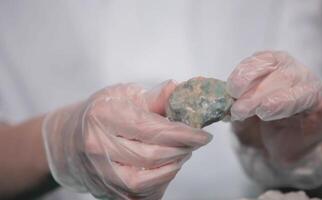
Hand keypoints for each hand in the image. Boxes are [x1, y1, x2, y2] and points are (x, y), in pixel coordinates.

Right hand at [42, 80, 211, 199]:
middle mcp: (98, 147)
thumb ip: (154, 98)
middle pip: (153, 156)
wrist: (68, 140)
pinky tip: (166, 167)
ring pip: (149, 180)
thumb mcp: (123, 95)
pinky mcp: (106, 191)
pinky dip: (161, 181)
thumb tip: (181, 91)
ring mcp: (100, 173)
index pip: (152, 129)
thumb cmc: (99, 114)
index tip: (202, 134)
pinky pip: (142, 194)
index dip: (183, 134)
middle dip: (182, 149)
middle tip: (195, 141)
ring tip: (180, 152)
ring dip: (173, 166)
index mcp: (104, 117)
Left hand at [227, 51, 321, 186]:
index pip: (264, 60)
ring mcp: (313, 94)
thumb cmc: (259, 119)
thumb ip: (236, 98)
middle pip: (281, 76)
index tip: (233, 88)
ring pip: (299, 91)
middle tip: (240, 110)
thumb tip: (225, 98)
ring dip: (278, 102)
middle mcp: (297, 74)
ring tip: (262, 113)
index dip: (247, 72)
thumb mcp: (242, 104)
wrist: (277, 145)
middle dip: (257, 93)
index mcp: (276, 65)